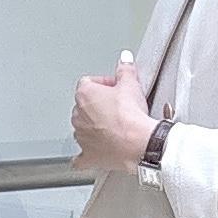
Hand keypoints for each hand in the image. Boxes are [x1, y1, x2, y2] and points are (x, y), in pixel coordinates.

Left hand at [70, 50, 156, 170]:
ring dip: (95, 127)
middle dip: (100, 105)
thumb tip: (124, 60)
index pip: (89, 82)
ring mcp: (82, 136)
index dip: (104, 83)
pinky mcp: (89, 155)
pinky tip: (93, 153)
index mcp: (84, 95)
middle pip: (85, 106)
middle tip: (118, 106)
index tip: (115, 87)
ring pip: (83, 128)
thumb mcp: (131, 85)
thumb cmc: (131, 117)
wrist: (139, 143)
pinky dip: (87, 155)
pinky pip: (82, 157)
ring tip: (114, 126)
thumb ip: (125, 70)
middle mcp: (78, 116)